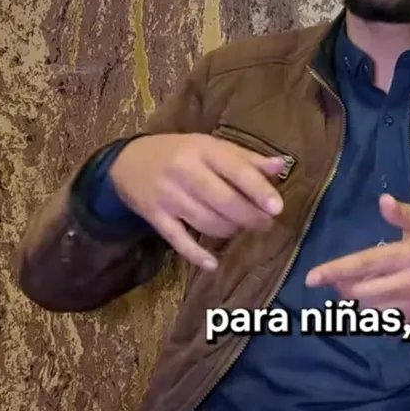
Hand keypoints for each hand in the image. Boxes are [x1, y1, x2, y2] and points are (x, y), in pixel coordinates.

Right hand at [110, 134, 287, 270]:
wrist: (128, 161)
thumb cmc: (181, 152)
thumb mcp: (212, 147)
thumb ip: (246, 159)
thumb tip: (280, 166)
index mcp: (204, 150)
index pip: (236, 171)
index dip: (259, 190)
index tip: (278, 208)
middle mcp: (185, 172)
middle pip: (224, 201)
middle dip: (250, 217)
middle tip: (266, 224)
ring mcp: (168, 197)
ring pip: (206, 222)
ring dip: (230, 231)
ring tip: (241, 228)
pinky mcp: (154, 217)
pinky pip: (178, 241)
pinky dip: (196, 254)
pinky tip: (213, 264)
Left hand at [304, 194, 409, 325]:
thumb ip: (402, 213)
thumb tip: (382, 200)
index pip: (366, 264)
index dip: (336, 271)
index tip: (310, 278)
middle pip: (360, 292)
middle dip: (343, 286)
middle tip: (342, 278)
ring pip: (368, 309)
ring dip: (358, 299)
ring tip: (367, 285)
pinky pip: (382, 321)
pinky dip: (374, 312)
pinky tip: (384, 298)